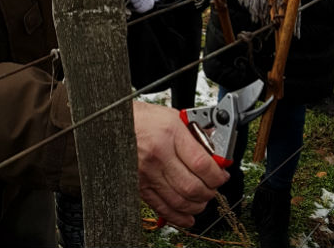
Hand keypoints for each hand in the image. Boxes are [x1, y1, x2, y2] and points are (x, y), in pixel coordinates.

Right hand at [132, 100, 227, 226]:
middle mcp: (158, 155)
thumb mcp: (172, 117)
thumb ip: (195, 134)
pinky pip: (163, 208)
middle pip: (193, 187)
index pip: (202, 164)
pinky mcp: (139, 185)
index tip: (222, 175)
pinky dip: (179, 217)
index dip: (218, 175)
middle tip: (213, 187)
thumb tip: (217, 150)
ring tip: (202, 199)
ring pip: (181, 202)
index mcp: (169, 133)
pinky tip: (188, 217)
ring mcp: (147, 173)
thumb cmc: (141, 118)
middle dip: (210, 192)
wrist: (112, 122)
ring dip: (197, 205)